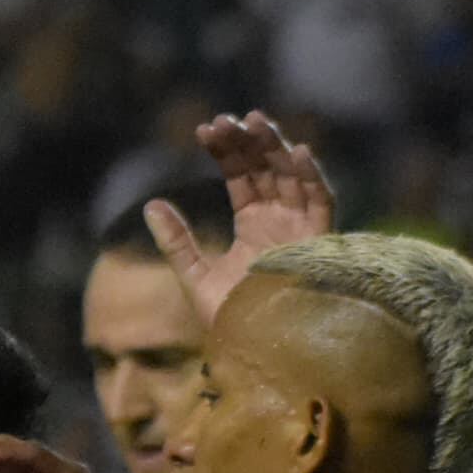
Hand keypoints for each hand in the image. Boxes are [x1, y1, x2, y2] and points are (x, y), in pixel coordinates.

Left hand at [144, 110, 333, 321]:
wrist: (258, 353)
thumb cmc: (231, 320)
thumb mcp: (195, 277)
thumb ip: (176, 242)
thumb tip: (149, 204)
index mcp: (254, 224)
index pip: (241, 177)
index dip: (226, 151)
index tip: (204, 130)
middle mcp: (281, 221)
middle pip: (268, 169)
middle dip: (250, 142)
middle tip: (227, 120)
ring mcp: (301, 229)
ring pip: (294, 177)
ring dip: (277, 148)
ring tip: (256, 122)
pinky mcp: (319, 243)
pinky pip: (322, 203)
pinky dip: (313, 177)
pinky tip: (298, 151)